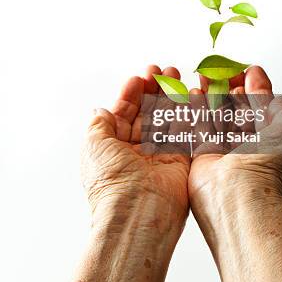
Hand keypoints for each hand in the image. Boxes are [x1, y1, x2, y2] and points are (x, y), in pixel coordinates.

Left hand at [82, 65, 189, 229]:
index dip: (130, 95)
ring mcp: (160, 155)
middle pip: (146, 114)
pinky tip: (187, 93)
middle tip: (160, 71)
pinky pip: (185, 131)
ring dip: (169, 95)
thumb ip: (99, 124)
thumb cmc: (111, 181)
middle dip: (152, 90)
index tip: (138, 78)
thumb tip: (100, 110)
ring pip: (166, 118)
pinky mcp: (181, 160)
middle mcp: (137, 152)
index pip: (124, 115)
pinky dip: (186, 111)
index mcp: (115, 149)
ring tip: (174, 74)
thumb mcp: (94, 145)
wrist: (137, 210)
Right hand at [189, 66, 281, 210]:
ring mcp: (226, 151)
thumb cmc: (269, 167)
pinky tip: (194, 92)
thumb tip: (275, 98)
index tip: (249, 71)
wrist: (239, 194)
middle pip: (239, 109)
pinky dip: (196, 108)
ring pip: (218, 115)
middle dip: (232, 87)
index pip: (264, 108)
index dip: (257, 87)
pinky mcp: (203, 155)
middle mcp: (250, 147)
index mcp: (274, 142)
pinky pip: (199, 127)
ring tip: (205, 75)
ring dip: (212, 93)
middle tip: (222, 70)